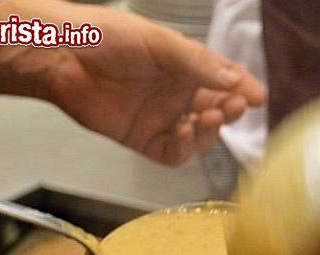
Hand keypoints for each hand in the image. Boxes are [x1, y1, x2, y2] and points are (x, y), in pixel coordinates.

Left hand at [0, 0, 264, 165]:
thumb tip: (235, 80)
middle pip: (218, 110)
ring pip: (201, 135)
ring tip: (208, 118)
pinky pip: (175, 153)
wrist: (62, 56)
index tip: (257, 97)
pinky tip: (184, 133)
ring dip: (211, 131)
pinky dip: (186, 148)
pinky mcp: (145, 140)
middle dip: (229, 111)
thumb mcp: (160, 43)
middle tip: (233, 106)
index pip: (224, 80)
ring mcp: (163, 118)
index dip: (243, 89)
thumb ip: (198, 64)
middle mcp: (178, 94)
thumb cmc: (106, 37)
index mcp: (186, 66)